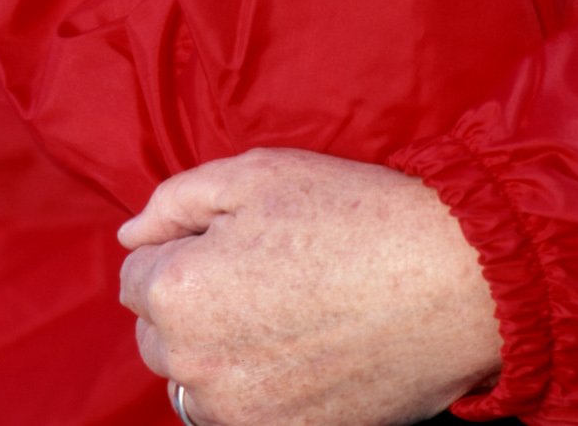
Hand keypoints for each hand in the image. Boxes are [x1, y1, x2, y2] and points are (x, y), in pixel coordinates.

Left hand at [117, 148, 501, 425]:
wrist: (447, 281)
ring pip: (195, 383)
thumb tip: (130, 234)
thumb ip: (174, 201)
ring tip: (282, 311)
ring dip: (217, 351)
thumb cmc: (351, 214)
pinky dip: (256, 388)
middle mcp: (196, 365)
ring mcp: (240, 414)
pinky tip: (301, 349)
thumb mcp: (256, 174)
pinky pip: (239, 416)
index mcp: (180, 291)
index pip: (133, 278)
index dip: (180, 249)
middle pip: (158, 335)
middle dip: (192, 301)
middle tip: (262, 268)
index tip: (231, 239)